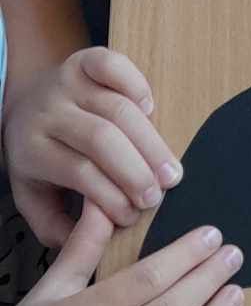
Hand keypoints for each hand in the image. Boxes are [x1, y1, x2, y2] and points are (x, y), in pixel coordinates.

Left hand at [2, 46, 181, 245]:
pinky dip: (136, 84)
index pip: (80, 172)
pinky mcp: (84, 61)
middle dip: (136, 170)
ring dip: (150, 141)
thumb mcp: (33, 196)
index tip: (134, 216)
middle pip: (101, 139)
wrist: (24, 104)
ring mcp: (67, 84)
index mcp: (32, 150)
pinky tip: (150, 109)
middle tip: (160, 195)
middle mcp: (48, 112)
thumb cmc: (40, 157)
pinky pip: (112, 65)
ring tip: (170, 170)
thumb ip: (55, 226)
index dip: (112, 196)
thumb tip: (92, 244)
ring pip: (117, 108)